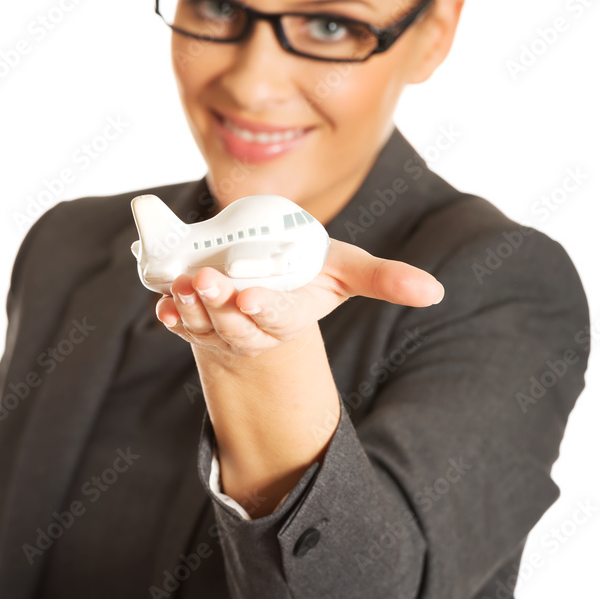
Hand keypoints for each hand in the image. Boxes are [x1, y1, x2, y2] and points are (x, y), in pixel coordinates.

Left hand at [155, 238, 444, 358]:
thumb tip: (436, 292)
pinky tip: (164, 302)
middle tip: (207, 281)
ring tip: (182, 285)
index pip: (279, 316)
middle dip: (220, 304)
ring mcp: (220, 326)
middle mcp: (254, 326)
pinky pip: (178, 320)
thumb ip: (384, 279)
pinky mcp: (194, 320)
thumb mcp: (346, 272)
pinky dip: (170, 313)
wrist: (264, 287)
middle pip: (235, 323)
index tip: (250, 296)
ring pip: (203, 322)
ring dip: (190, 307)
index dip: (265, 308)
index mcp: (290, 315)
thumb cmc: (308, 278)